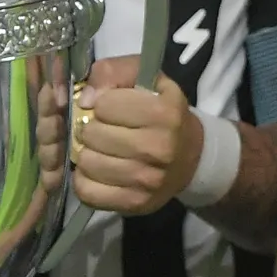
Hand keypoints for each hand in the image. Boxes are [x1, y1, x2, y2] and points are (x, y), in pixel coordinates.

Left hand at [71, 60, 200, 214]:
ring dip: (87, 154)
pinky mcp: (135, 203)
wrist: (192, 156)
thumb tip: (85, 99)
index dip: (102, 104)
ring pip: (87, 163)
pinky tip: (97, 170)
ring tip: (100, 149)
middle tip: (102, 130)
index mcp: (163, 113)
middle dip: (91, 129)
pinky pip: (88, 192)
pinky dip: (85, 180)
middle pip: (92, 135)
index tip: (112, 108)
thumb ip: (112, 72)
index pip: (104, 105)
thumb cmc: (163, 110)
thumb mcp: (146, 77)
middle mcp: (158, 148)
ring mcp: (147, 180)